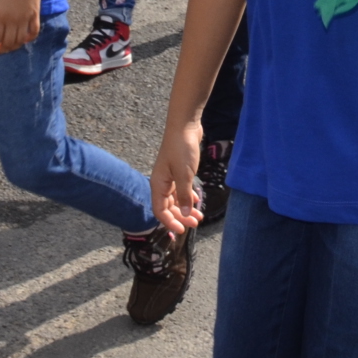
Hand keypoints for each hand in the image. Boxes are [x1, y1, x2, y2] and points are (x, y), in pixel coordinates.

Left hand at [0, 0, 42, 53]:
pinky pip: (34, 31)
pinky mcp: (35, 15)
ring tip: (8, 47)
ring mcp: (25, 19)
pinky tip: (23, 40)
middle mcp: (13, 21)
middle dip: (1, 50)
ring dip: (13, 47)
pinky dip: (29, 39)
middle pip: (8, 43)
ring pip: (20, 40)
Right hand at [152, 117, 205, 234]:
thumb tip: (183, 215)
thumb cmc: (181, 148)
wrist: (185, 126)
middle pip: (168, 207)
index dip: (169, 222)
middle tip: (195, 224)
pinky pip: (181, 189)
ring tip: (198, 216)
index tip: (182, 231)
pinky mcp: (178, 171)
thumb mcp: (184, 175)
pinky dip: (187, 197)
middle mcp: (162, 182)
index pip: (160, 210)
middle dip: (180, 217)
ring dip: (186, 208)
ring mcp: (170, 177)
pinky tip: (195, 201)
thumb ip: (183, 195)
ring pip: (176, 199)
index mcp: (158, 184)